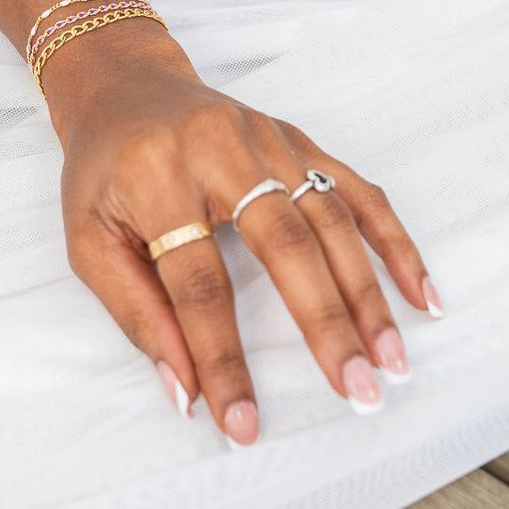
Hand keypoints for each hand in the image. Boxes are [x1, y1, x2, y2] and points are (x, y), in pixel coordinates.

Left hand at [42, 20, 434, 445]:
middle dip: (325, 326)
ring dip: (368, 295)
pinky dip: (395, 242)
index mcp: (158, 178)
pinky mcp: (301, 141)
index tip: (241, 423)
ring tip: (390, 361)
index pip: (197, 284)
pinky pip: (360, 191)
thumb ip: (136, 315)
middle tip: (358, 390)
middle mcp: (223, 151)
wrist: (125, 86)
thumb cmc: (103, 174)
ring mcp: (271, 141)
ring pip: (333, 220)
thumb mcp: (87, 243)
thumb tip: (186, 393)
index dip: (220, 358)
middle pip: (285, 246)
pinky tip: (420, 293)